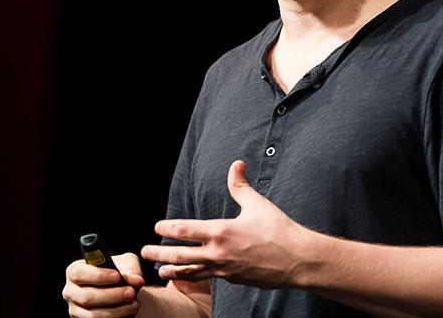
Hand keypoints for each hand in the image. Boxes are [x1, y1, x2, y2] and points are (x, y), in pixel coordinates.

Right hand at [63, 252, 145, 316]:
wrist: (121, 292)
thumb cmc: (119, 274)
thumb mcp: (126, 264)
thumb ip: (131, 269)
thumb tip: (136, 280)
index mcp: (75, 272)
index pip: (79, 273)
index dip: (98, 275)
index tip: (117, 276)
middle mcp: (71, 291)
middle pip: (87, 297)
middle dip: (112, 295)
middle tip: (131, 292)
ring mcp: (76, 310)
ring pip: (93, 315)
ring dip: (117, 310)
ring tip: (134, 304)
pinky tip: (129, 312)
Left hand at [140, 160, 306, 289]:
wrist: (298, 260)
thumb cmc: (279, 231)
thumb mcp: (257, 204)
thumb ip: (240, 186)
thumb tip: (236, 164)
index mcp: (222, 232)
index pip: (186, 230)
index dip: (168, 229)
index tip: (157, 227)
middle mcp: (219, 253)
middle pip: (181, 255)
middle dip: (160, 254)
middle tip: (144, 252)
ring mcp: (225, 269)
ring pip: (192, 271)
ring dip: (174, 270)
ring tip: (160, 271)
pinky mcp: (233, 279)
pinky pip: (208, 278)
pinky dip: (194, 277)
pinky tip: (189, 276)